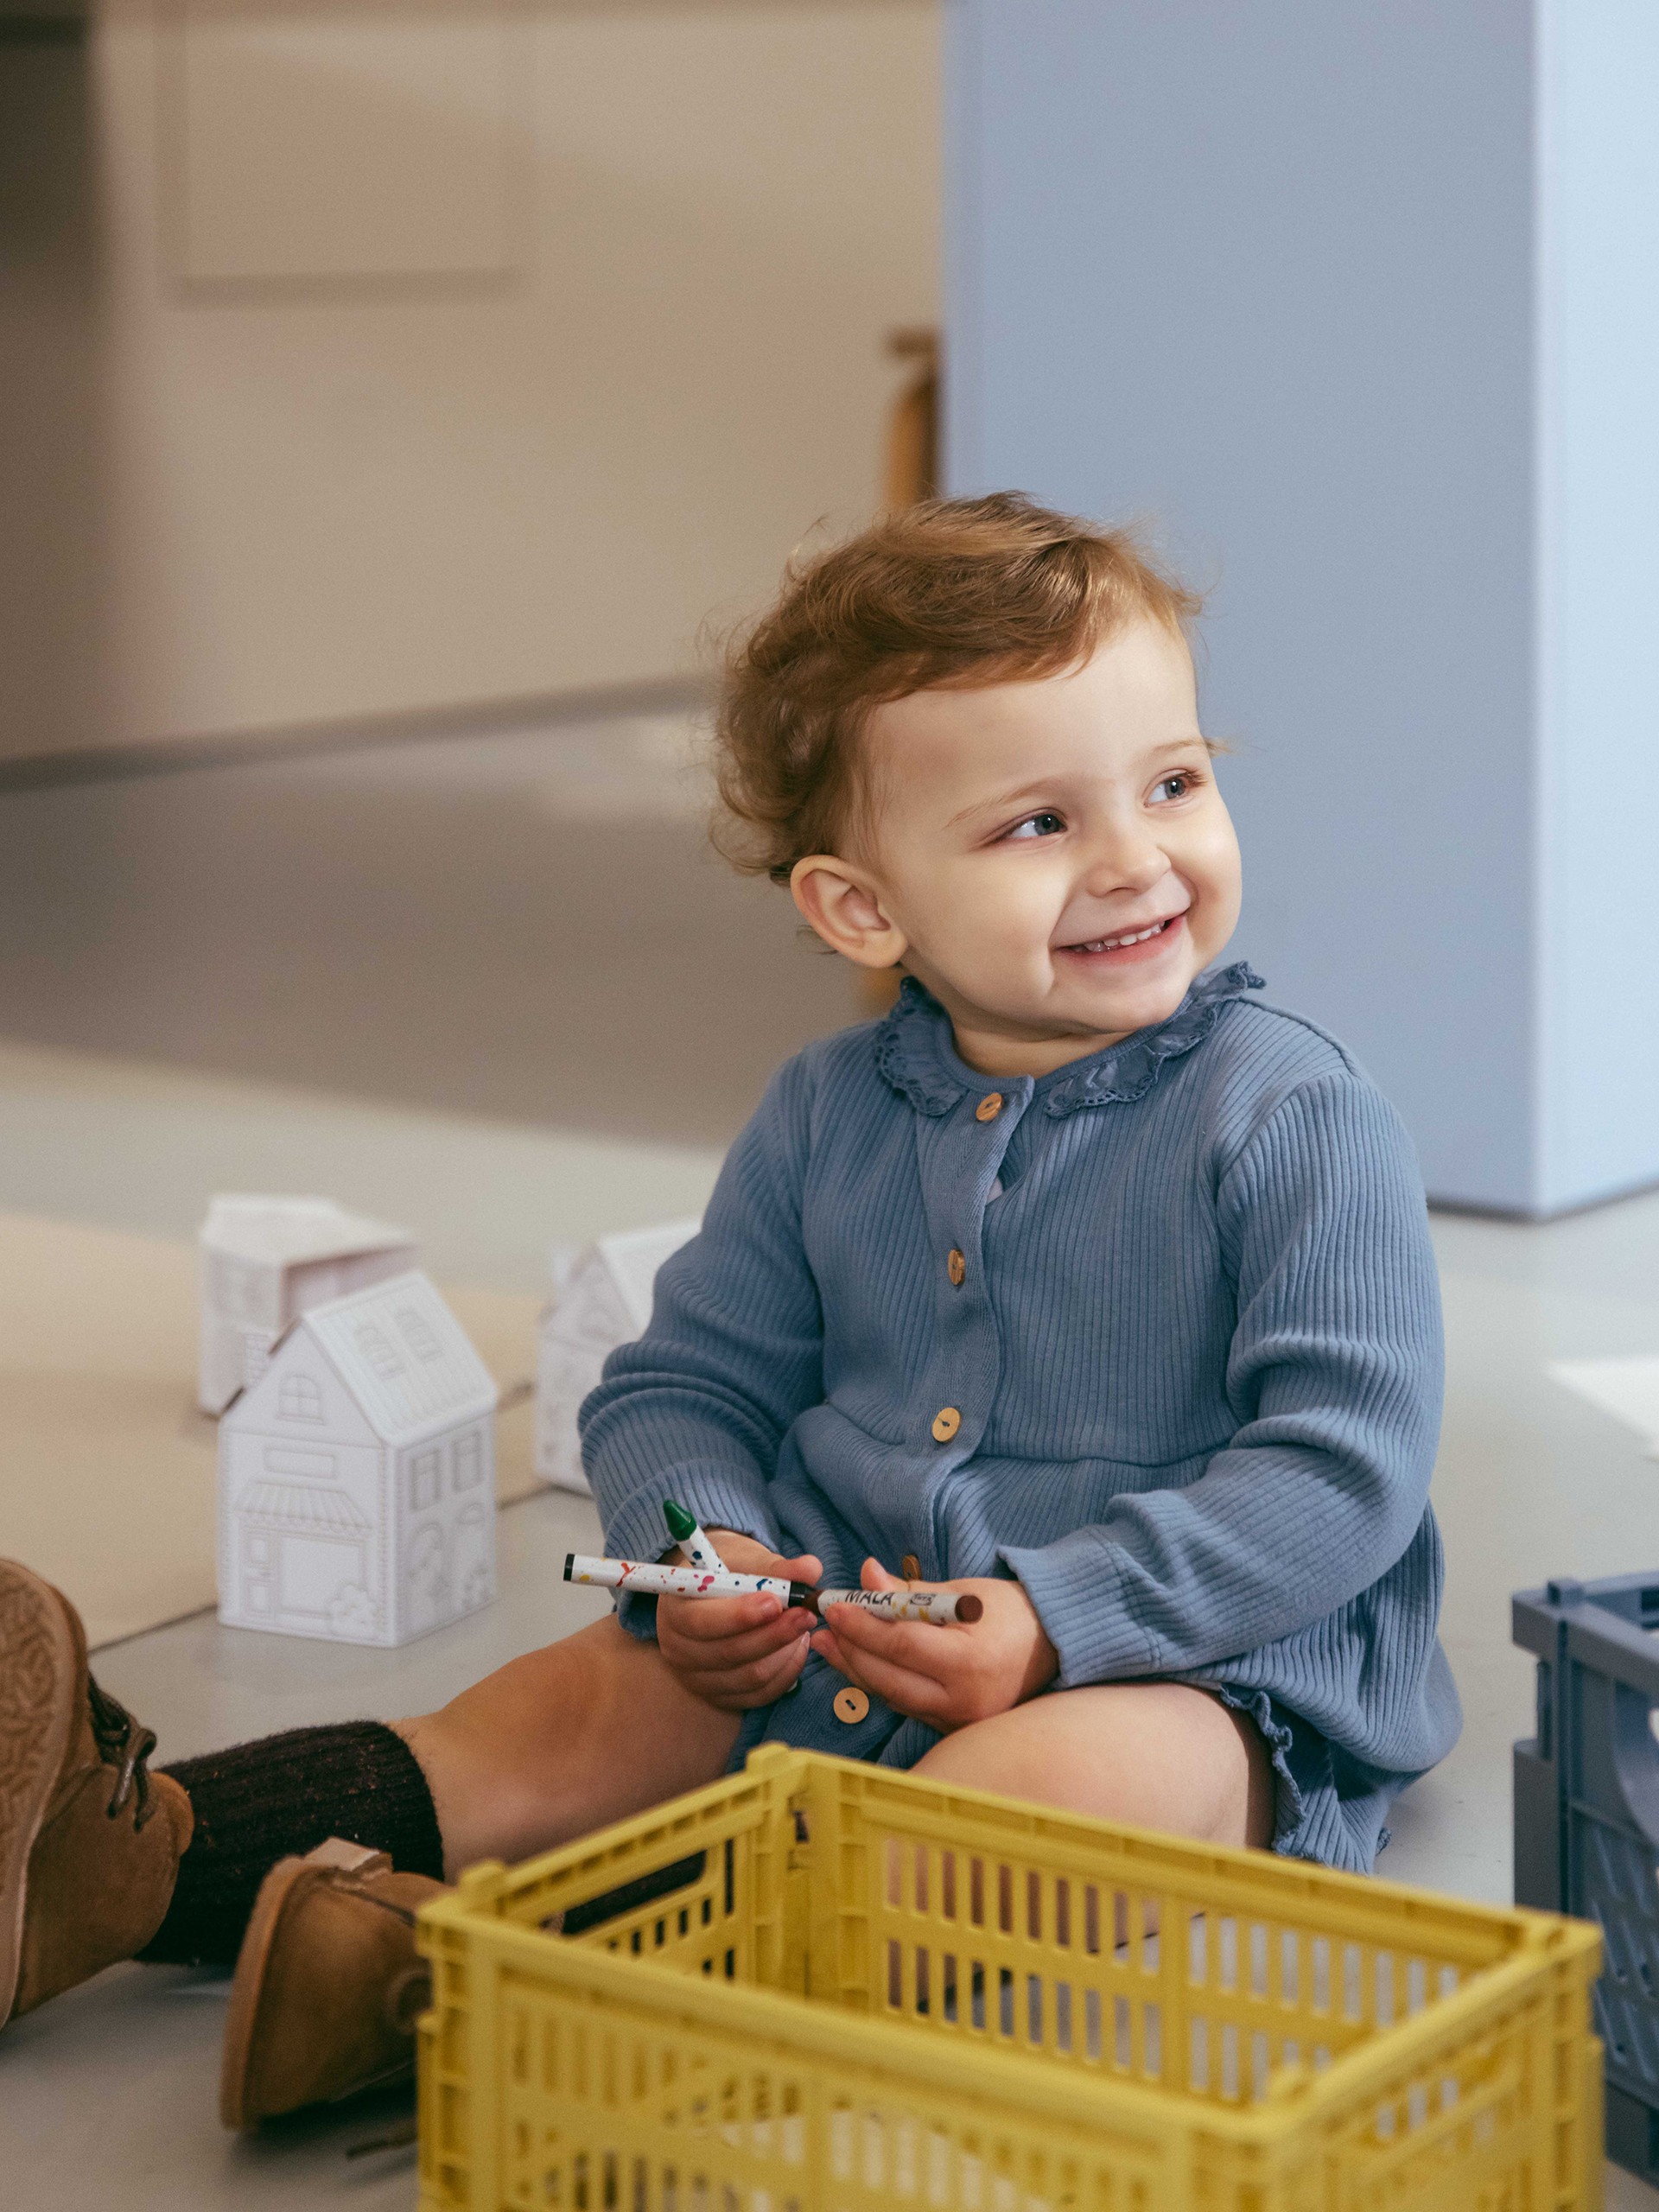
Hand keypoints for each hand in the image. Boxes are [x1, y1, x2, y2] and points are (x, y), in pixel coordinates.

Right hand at [655, 1529, 821, 1712]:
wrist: (716, 1593)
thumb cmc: (729, 1572)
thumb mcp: (746, 1560)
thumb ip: (776, 1567)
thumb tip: (811, 1569)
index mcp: (675, 1609)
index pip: (701, 1621)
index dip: (740, 1616)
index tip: (775, 1602)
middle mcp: (679, 1648)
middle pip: (729, 1653)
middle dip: (774, 1634)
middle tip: (806, 1614)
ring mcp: (697, 1677)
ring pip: (750, 1676)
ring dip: (785, 1651)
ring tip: (803, 1625)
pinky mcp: (719, 1696)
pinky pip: (759, 1694)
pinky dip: (786, 1672)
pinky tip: (797, 1647)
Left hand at [810, 1557, 1057, 1731]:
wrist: (1050, 1644)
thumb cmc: (1008, 1611)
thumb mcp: (960, 1592)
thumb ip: (909, 1591)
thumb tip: (866, 1575)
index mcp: (970, 1664)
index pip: (901, 1646)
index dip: (862, 1626)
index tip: (836, 1606)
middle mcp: (963, 1701)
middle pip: (888, 1678)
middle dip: (851, 1649)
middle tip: (826, 1623)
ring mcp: (958, 1721)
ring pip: (891, 1696)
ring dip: (856, 1667)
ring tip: (829, 1641)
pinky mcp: (952, 1728)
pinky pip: (905, 1704)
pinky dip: (880, 1681)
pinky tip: (858, 1660)